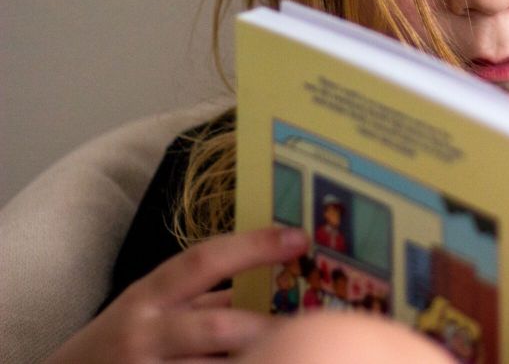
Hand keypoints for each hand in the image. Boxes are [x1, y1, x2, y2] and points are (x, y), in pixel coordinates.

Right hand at [49, 226, 308, 362]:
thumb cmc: (121, 341)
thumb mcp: (155, 308)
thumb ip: (207, 297)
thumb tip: (278, 281)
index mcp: (150, 294)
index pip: (204, 259)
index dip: (254, 246)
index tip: (299, 238)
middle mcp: (145, 332)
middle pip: (215, 326)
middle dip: (263, 326)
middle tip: (306, 323)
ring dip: (251, 359)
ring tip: (287, 351)